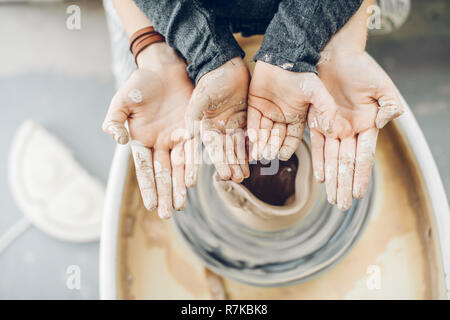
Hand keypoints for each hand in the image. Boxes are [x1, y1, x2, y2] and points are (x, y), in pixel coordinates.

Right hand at [102, 43, 194, 218]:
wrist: (164, 68)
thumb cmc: (140, 84)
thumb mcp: (121, 102)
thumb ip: (114, 121)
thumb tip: (118, 141)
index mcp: (142, 140)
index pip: (145, 169)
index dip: (148, 187)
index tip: (149, 206)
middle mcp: (160, 143)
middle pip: (162, 174)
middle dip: (164, 194)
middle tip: (167, 215)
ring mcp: (177, 138)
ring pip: (178, 168)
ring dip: (178, 187)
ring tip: (179, 206)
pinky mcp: (192, 130)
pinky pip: (193, 151)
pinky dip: (192, 166)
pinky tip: (192, 183)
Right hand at [186, 57, 249, 182]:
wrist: (227, 65)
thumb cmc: (212, 80)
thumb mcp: (201, 97)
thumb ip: (195, 116)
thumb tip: (189, 137)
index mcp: (206, 126)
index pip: (212, 148)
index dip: (219, 161)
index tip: (225, 175)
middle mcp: (218, 128)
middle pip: (226, 150)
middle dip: (232, 165)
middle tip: (239, 179)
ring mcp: (232, 123)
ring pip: (237, 146)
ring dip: (241, 160)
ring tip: (245, 175)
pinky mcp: (244, 118)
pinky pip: (248, 135)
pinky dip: (251, 147)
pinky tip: (255, 158)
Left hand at [247, 61, 336, 161]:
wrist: (284, 57)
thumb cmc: (302, 74)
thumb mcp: (317, 92)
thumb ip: (326, 110)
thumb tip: (332, 130)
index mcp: (296, 117)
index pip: (292, 139)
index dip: (287, 148)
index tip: (282, 155)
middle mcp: (282, 116)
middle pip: (276, 138)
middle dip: (272, 147)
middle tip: (268, 155)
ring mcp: (268, 110)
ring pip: (264, 132)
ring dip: (261, 142)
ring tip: (258, 152)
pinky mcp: (255, 104)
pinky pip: (253, 120)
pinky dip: (252, 129)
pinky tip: (253, 137)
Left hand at [310, 50, 403, 209]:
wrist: (334, 54)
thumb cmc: (360, 68)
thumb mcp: (382, 86)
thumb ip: (388, 107)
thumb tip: (379, 126)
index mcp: (366, 125)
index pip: (363, 157)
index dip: (360, 176)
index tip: (358, 195)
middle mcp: (350, 130)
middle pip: (346, 163)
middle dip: (344, 185)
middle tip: (341, 206)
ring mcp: (333, 127)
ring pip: (332, 159)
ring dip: (332, 179)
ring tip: (332, 199)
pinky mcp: (316, 122)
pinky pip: (317, 145)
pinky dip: (319, 161)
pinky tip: (320, 177)